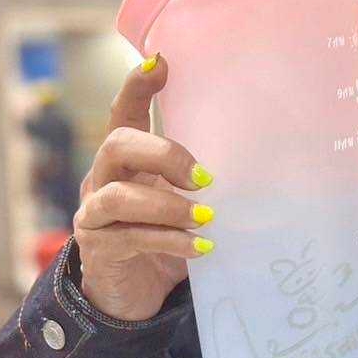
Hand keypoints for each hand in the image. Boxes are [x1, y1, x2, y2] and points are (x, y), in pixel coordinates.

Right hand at [73, 54, 216, 321]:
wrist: (132, 294)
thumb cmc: (163, 239)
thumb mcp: (181, 203)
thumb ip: (199, 182)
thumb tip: (263, 162)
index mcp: (125, 161)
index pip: (123, 114)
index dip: (136, 87)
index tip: (160, 63)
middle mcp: (102, 179)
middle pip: (116, 144)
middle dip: (163, 154)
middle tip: (204, 178)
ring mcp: (94, 214)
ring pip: (116, 196)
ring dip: (165, 206)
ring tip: (205, 218)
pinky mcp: (98, 249)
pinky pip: (129, 238)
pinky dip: (169, 241)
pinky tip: (202, 248)